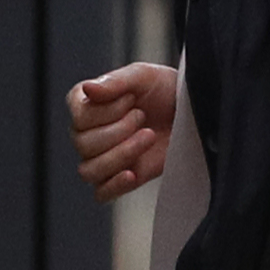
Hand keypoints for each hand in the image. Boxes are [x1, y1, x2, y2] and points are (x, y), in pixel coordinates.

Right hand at [68, 62, 177, 199]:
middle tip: (143, 117)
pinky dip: (115, 185)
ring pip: (89, 170)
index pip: (79, 117)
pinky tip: (133, 173)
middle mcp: (88, 133)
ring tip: (148, 136)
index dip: (107, 110)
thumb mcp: (143, 76)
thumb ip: (114, 82)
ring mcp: (101, 158)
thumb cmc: (164, 90)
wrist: (190, 111)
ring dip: (122, 153)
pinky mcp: (117, 178)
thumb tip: (87, 90)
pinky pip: (101, 193)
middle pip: (83, 144)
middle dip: (119, 130)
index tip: (131, 99)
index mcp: (87, 105)